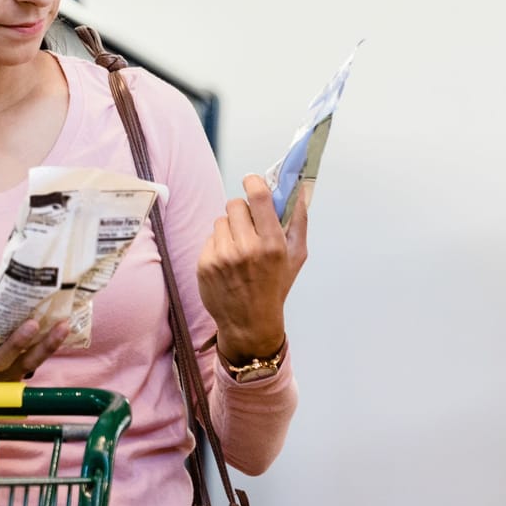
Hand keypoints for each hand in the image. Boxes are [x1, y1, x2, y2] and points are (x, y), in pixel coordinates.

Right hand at [0, 304, 68, 381]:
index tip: (0, 324)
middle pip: (4, 358)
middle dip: (19, 342)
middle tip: (34, 324)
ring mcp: (2, 378)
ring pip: (27, 362)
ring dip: (46, 345)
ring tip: (62, 326)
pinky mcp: (14, 379)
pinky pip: (34, 363)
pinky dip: (48, 349)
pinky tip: (63, 331)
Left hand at [197, 175, 309, 363]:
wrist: (249, 323)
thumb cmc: (275, 287)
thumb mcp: (296, 256)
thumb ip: (298, 219)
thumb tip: (299, 188)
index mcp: (273, 244)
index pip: (259, 197)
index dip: (253, 183)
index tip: (252, 181)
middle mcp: (247, 249)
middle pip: (235, 204)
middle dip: (241, 212)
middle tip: (248, 227)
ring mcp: (223, 256)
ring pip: (220, 220)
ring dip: (229, 229)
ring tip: (238, 249)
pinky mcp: (205, 264)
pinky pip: (209, 238)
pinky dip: (217, 245)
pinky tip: (227, 263)